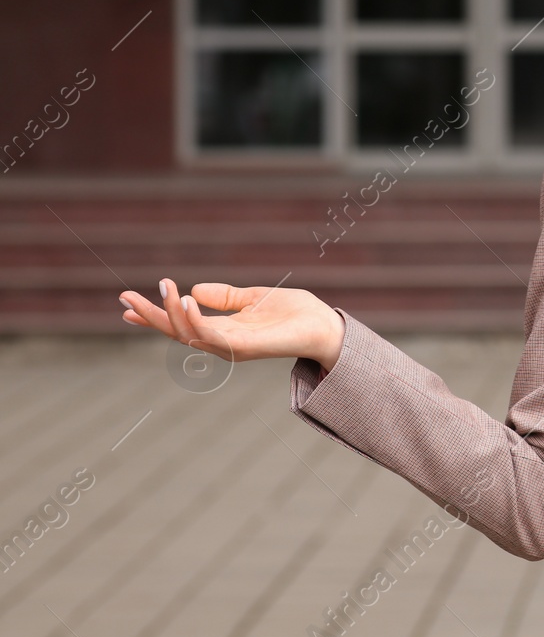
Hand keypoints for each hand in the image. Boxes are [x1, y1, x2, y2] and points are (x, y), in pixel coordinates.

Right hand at [118, 278, 344, 371]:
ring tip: (164, 288)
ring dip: (171, 312)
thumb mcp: (254, 298)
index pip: (179, 324)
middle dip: (150, 316)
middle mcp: (222, 342)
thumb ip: (226, 296)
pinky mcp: (246, 348)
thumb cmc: (294, 313)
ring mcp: (232, 347)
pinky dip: (196, 320)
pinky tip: (186, 300)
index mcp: (222, 331)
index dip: (153, 316)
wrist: (325, 326)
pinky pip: (212, 336)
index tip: (126, 305)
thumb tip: (196, 289)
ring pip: (188, 334)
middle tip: (125, 297)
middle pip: (175, 331)